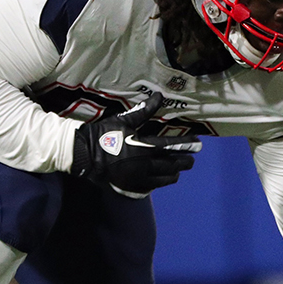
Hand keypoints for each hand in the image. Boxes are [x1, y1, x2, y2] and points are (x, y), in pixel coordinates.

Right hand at [70, 92, 200, 197]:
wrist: (85, 155)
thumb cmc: (105, 135)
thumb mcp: (124, 121)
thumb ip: (144, 111)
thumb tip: (159, 96)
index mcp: (144, 147)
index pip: (172, 146)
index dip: (186, 145)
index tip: (198, 145)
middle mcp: (145, 165)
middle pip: (172, 165)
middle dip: (184, 162)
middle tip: (191, 159)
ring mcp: (139, 178)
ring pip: (165, 179)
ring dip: (174, 173)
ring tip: (177, 169)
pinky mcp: (132, 187)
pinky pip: (153, 187)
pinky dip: (160, 181)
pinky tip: (161, 178)